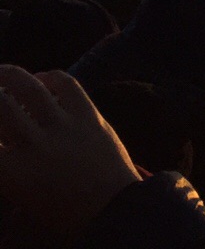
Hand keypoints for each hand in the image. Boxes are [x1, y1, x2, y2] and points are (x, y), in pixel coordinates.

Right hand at [0, 64, 142, 235]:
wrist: (113, 208)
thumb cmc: (63, 213)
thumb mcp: (21, 196)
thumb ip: (4, 170)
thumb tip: (3, 145)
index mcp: (11, 171)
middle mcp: (32, 142)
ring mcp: (62, 124)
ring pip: (28, 86)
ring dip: (9, 74)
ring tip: (1, 72)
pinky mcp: (89, 114)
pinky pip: (67, 83)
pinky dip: (50, 76)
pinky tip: (41, 79)